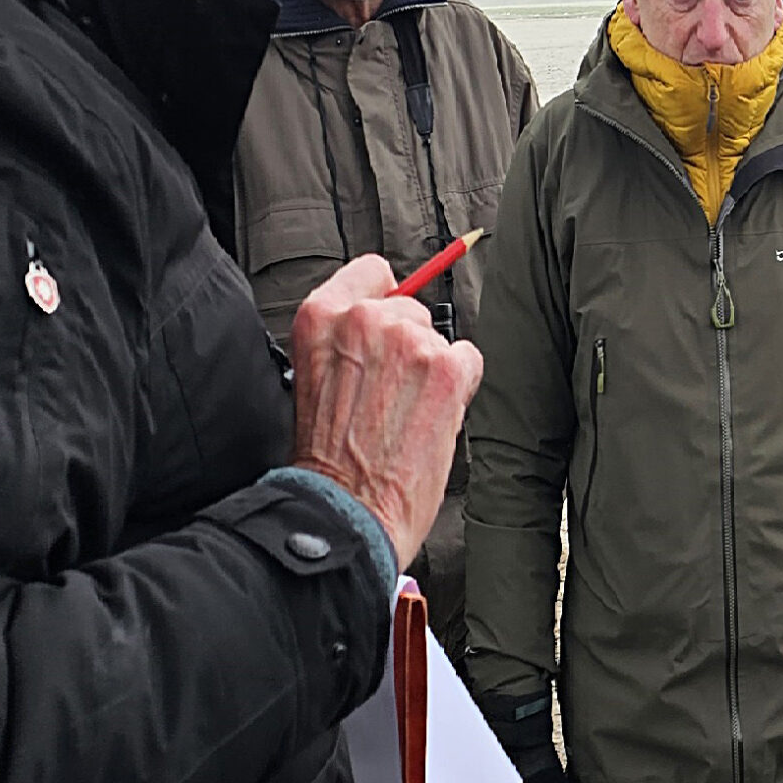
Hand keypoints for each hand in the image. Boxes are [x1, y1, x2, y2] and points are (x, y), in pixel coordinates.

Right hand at [289, 254, 480, 568]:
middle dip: (408, 346)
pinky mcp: (448, 370)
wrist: (342, 511)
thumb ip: (346, 342)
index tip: (386, 319)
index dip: (383, 298)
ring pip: (439, 339)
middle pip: (411, 308)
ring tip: (401, 417)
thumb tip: (385, 323)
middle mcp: (365, 320)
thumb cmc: (325, 460)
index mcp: (320, 317)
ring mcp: (410, 342)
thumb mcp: (314, 379)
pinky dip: (458, 388)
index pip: (371, 271)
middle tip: (386, 396)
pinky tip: (428, 420)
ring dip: (431, 372)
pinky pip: (468, 361)